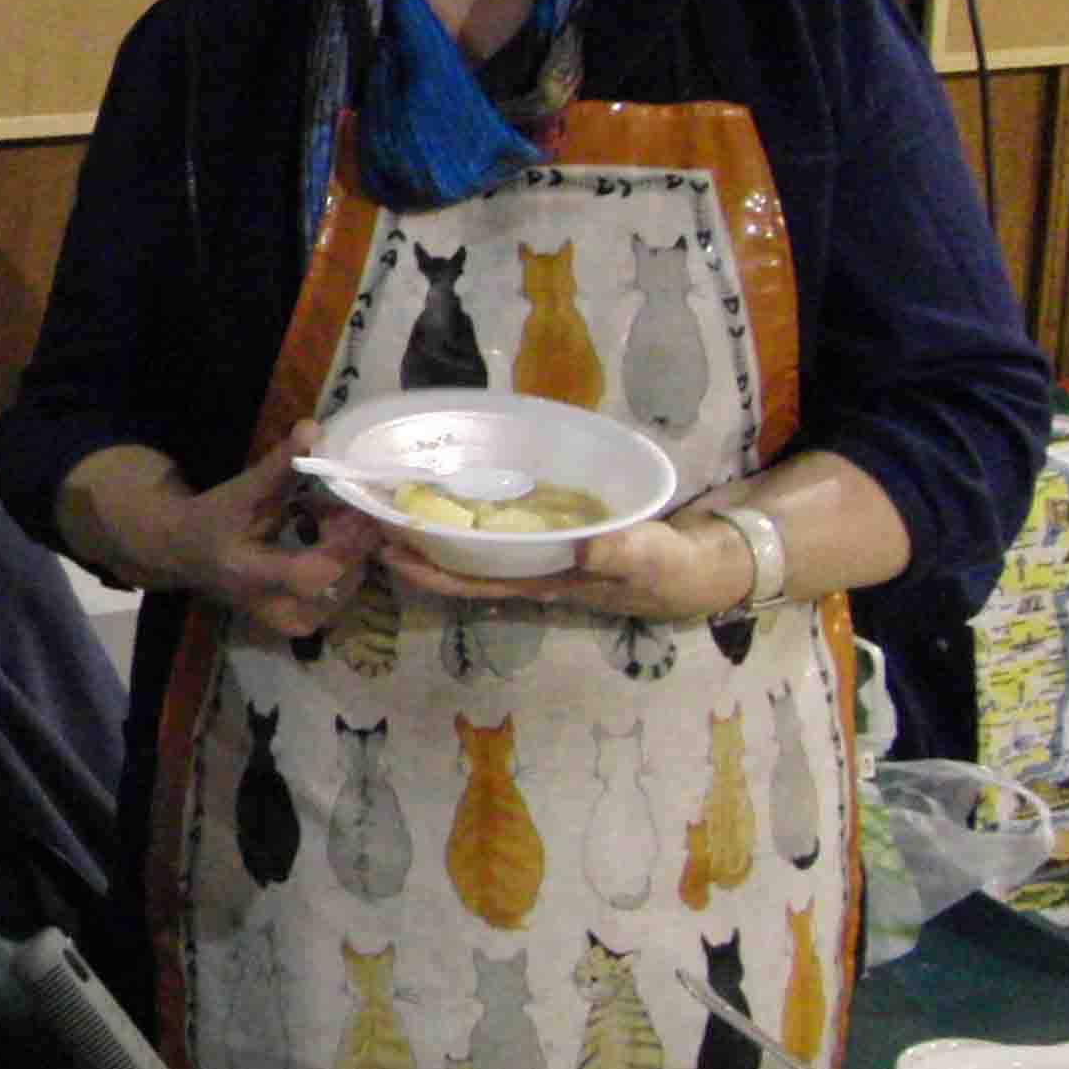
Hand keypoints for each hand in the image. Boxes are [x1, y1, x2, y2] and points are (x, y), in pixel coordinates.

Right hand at [190, 426, 383, 640]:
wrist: (183, 553)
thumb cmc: (213, 518)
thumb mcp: (242, 490)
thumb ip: (279, 464)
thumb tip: (312, 427)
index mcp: (248, 572)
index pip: (310, 574)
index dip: (343, 545)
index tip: (358, 511)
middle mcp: (267, 605)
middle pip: (333, 588)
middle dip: (352, 546)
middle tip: (353, 509)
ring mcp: (281, 620)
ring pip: (339, 596)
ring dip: (350, 556)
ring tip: (339, 522)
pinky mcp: (292, 621)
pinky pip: (333, 599)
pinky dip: (343, 568)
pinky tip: (331, 540)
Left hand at [378, 510, 748, 625]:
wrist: (699, 567)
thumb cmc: (670, 569)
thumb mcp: (648, 560)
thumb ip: (618, 553)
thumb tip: (579, 548)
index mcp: (541, 583)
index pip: (469, 581)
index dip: (426, 570)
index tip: (385, 547)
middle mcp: (528, 570)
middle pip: (458, 562)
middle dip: (415, 543)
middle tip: (369, 510)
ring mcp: (538, 553)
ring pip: (473, 543)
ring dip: (435, 525)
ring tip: (394, 493)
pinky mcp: (552, 532)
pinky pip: (500, 524)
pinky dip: (473, 509)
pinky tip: (453, 485)